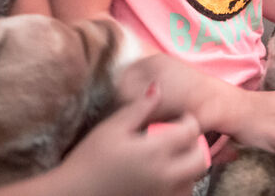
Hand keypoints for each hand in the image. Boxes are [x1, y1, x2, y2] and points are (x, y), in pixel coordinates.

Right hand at [60, 84, 208, 195]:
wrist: (75, 193)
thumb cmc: (90, 159)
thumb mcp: (112, 127)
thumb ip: (138, 108)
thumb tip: (157, 89)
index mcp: (155, 151)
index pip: (191, 131)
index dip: (188, 120)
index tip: (178, 117)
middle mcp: (164, 175)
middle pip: (200, 159)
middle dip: (194, 144)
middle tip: (178, 137)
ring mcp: (162, 193)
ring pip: (192, 180)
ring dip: (188, 166)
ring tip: (169, 157)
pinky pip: (180, 195)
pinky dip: (179, 185)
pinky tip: (162, 176)